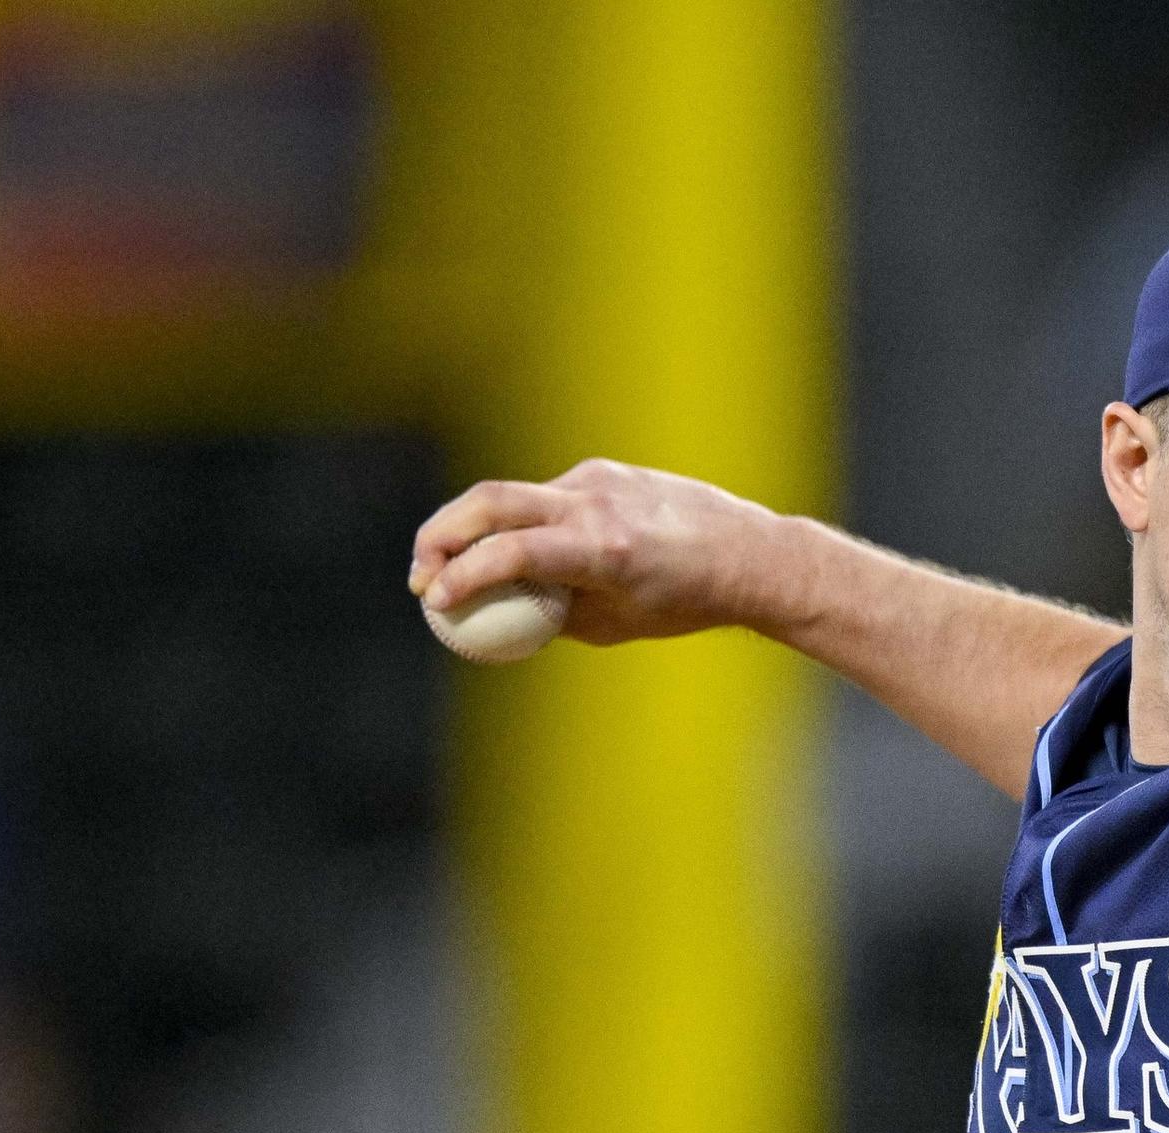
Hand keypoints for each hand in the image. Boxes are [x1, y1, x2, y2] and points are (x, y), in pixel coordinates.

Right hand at [409, 460, 801, 646]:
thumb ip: (553, 614)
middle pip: (490, 502)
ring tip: (456, 567)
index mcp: (603, 550)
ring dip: (477, 529)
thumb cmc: (687, 603)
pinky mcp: (605, 471)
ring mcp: (599, 480)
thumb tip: (499, 614)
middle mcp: (596, 505)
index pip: (509, 554)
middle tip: (419, 573)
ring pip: (515, 496)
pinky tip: (528, 551)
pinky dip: (526, 522)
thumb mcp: (615, 625)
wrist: (749, 556)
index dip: (461, 577)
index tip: (435, 602)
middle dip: (440, 534)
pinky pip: (548, 496)